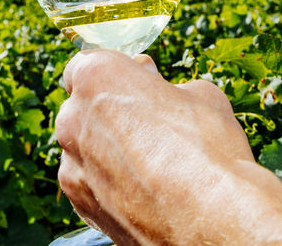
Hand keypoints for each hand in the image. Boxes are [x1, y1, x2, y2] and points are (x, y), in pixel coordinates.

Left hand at [55, 50, 281, 245]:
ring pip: (84, 147)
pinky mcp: (80, 204)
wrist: (209, 220)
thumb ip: (165, 86)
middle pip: (83, 107)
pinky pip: (89, 182)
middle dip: (110, 111)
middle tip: (150, 122)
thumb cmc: (208, 149)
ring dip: (108, 150)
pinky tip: (145, 190)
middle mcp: (73, 118)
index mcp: (97, 77)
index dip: (115, 72)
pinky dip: (109, 183)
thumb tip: (159, 89)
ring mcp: (72, 165)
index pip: (86, 62)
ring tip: (153, 164)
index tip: (136, 81)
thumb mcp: (201, 94)